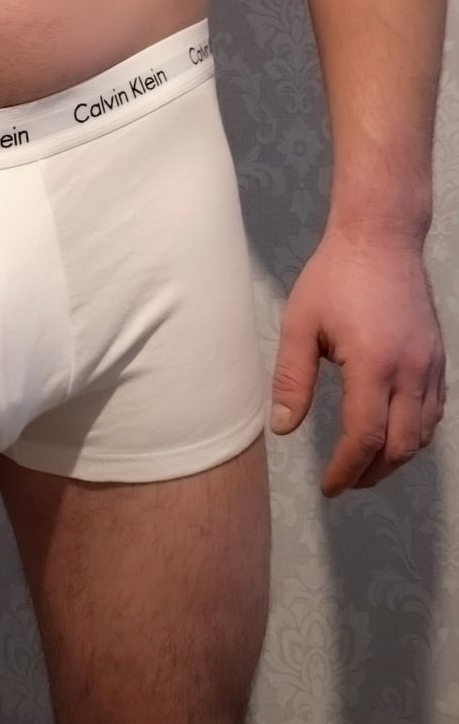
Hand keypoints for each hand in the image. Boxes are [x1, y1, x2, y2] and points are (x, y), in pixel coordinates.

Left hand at [269, 224, 445, 495]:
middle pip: (400, 446)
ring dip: (395, 457)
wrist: (382, 238)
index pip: (364, 437)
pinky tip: (392, 433)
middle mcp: (411, 371)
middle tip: (345, 482)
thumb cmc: (334, 277)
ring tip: (364, 464)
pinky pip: (436, 410)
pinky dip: (416, 433)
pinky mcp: (439, 357)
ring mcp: (431, 365)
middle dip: (372, 472)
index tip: (329, 486)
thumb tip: (284, 428)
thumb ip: (292, 379)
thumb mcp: (300, 324)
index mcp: (373, 364)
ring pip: (423, 433)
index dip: (346, 469)